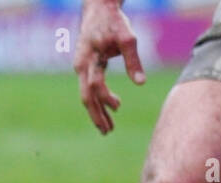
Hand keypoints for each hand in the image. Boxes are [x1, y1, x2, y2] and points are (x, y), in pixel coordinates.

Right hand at [73, 0, 145, 133]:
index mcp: (88, 59)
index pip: (95, 85)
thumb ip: (133, 61)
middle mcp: (80, 66)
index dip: (105, 98)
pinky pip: (88, 88)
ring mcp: (80, 67)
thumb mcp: (128, 38)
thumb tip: (140, 83)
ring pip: (86, 95)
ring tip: (107, 127)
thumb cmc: (114, 21)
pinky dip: (96, 101)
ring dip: (96, 111)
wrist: (98, 8)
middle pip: (86, 97)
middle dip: (96, 115)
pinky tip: (105, 109)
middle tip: (107, 132)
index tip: (119, 107)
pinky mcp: (83, 67)